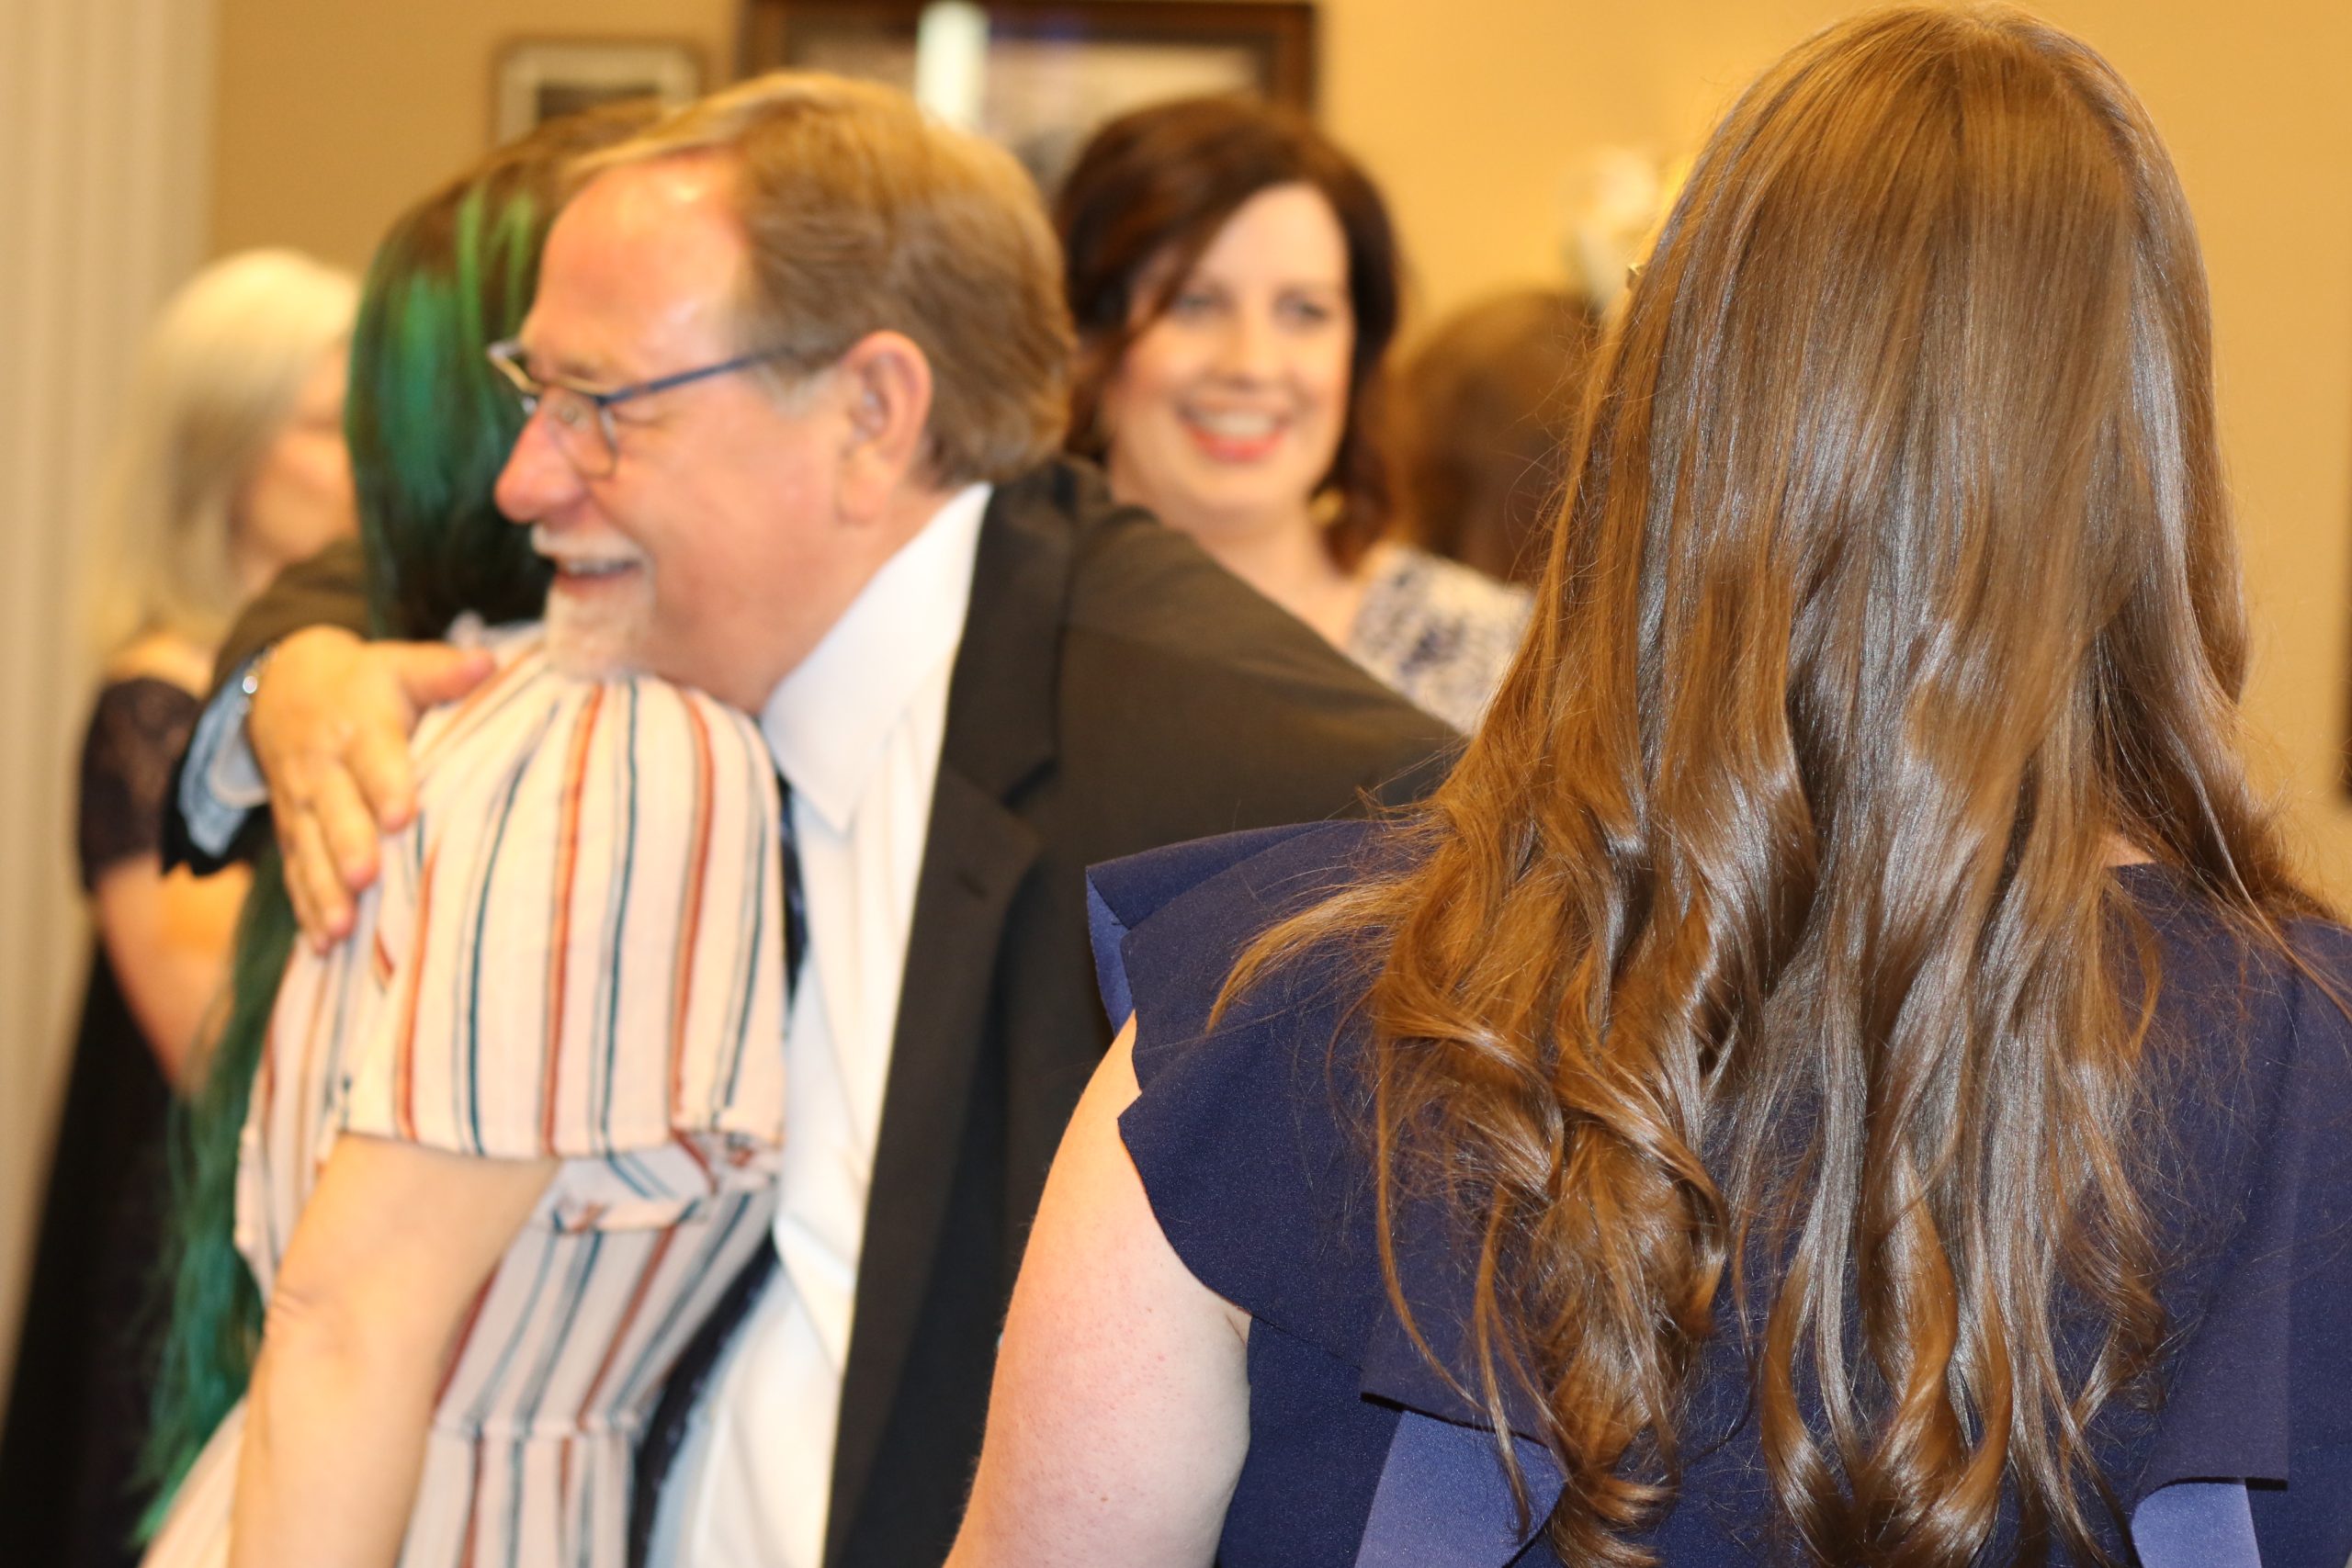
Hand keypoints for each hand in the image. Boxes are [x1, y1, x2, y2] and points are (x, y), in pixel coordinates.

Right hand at [250, 627, 492, 946]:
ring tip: (342, 929)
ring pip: (311, 850)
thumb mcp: (400, 667)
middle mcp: (324, 770)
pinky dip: (306, 908)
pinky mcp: (292, 833)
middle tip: (366, 878)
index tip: (401, 814)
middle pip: (336, 811)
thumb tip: (489, 662)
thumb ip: (442, 671)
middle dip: (348, 845)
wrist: (282, 687)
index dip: (386, 785)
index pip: (374, 758)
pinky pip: (295, 872)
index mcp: (359, 728)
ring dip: (324, 891)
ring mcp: (302, 806)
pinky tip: (323, 945)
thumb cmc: (365, 684)